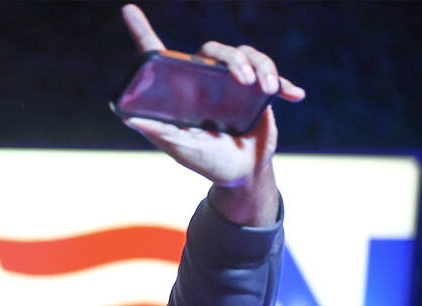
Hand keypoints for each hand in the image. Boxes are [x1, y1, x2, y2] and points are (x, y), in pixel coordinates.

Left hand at [119, 4, 304, 224]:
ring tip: (266, 90)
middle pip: (215, 49)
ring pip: (246, 55)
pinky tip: (294, 95)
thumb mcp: (183, 149)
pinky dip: (283, 83)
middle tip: (244, 80)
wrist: (242, 174)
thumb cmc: (207, 162)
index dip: (142, 31)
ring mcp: (232, 84)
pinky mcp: (256, 91)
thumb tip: (131, 118)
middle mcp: (205, 81)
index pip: (159, 56)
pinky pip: (271, 75)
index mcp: (181, 91)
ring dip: (262, 66)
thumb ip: (162, 133)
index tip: (128, 10)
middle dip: (232, 58)